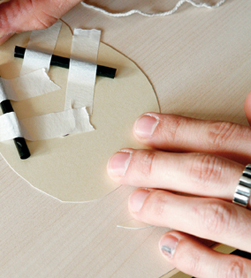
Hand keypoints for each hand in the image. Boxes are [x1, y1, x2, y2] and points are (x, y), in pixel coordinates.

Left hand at [107, 91, 250, 277]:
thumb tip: (248, 99)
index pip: (223, 137)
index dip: (178, 130)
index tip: (143, 126)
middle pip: (208, 171)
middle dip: (158, 166)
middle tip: (122, 164)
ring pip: (215, 217)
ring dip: (168, 206)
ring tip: (136, 201)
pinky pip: (231, 272)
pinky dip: (197, 258)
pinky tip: (169, 244)